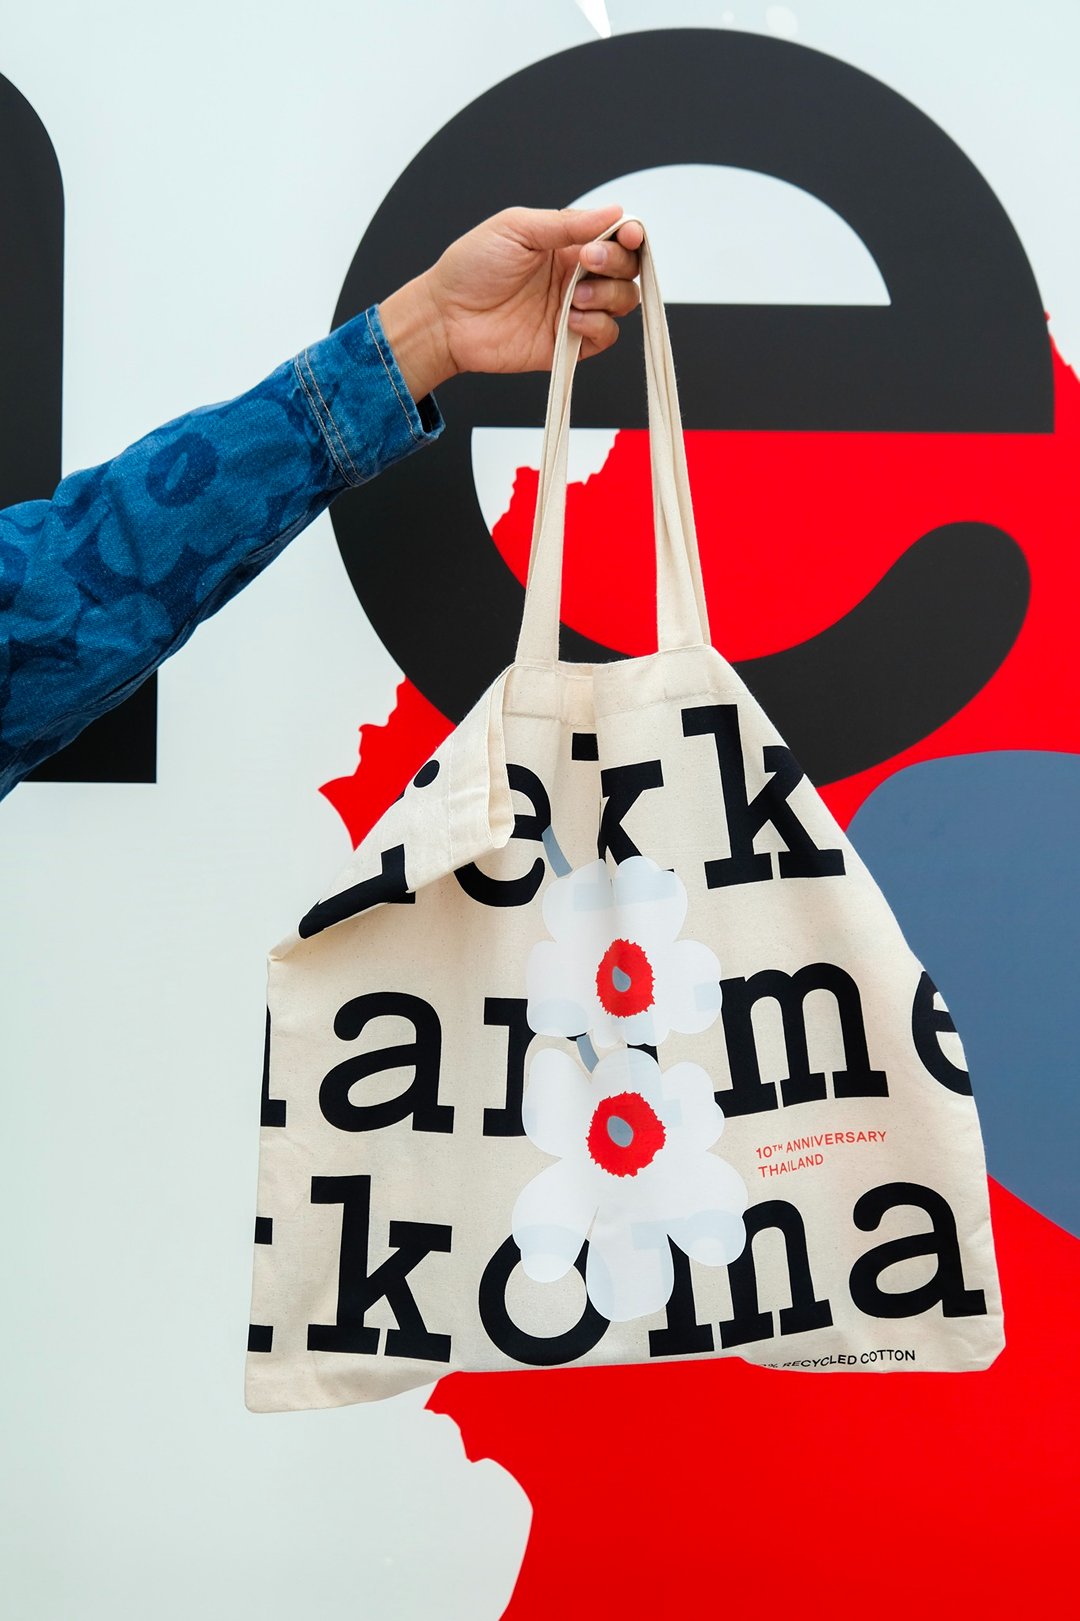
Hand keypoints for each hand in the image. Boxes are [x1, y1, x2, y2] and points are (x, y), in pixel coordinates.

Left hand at [379, 205, 643, 400]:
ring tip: (574, 295)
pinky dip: (597, 325)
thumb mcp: (517, 229)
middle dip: (617, 262)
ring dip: (608, 295)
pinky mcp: (569, 343)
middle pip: (627, 268)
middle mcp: (576, 274)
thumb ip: (566, 223)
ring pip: (624, 301)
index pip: (616, 236)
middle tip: (588, 260)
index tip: (628, 234)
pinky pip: (606, 335)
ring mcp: (575, 309)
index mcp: (566, 243)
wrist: (446, 317)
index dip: (630, 234)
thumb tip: (613, 212)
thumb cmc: (471, 268)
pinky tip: (572, 320)